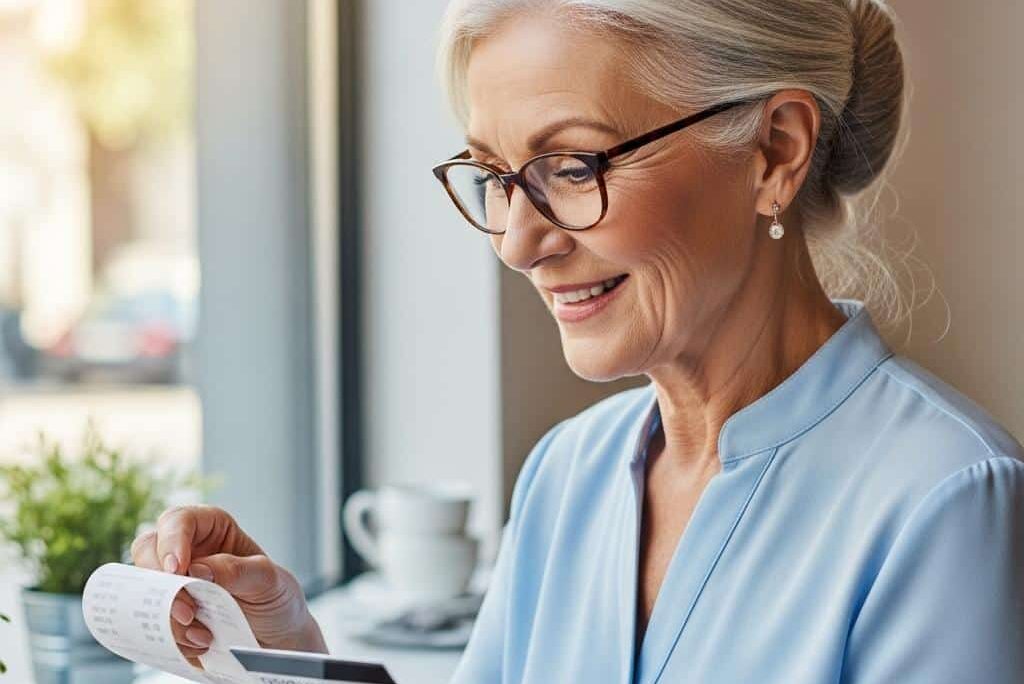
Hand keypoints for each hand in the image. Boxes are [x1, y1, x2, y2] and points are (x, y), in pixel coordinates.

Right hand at [130, 505, 327, 662]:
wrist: (278, 637)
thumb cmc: (276, 598)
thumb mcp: (269, 580)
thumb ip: (237, 570)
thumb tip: (198, 569)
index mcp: (212, 529)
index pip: (178, 520)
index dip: (171, 541)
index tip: (177, 569)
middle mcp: (187, 551)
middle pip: (147, 551)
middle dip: (160, 583)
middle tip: (187, 611)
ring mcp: (174, 584)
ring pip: (143, 589)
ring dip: (166, 615)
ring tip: (202, 633)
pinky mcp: (169, 614)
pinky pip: (151, 622)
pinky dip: (171, 637)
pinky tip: (200, 643)